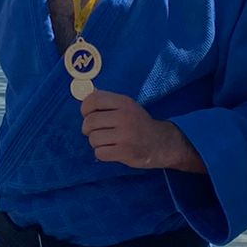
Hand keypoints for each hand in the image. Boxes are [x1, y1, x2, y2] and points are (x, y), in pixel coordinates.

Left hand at [79, 90, 202, 171]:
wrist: (161, 142)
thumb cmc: (139, 123)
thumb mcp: (127, 106)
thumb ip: (108, 101)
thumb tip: (88, 92)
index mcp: (123, 102)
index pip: (93, 100)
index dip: (85, 108)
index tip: (88, 114)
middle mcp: (124, 116)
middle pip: (89, 122)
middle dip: (88, 129)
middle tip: (97, 131)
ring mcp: (125, 135)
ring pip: (93, 139)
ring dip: (96, 142)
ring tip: (107, 141)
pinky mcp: (125, 152)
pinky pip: (99, 153)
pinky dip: (102, 153)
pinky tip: (111, 150)